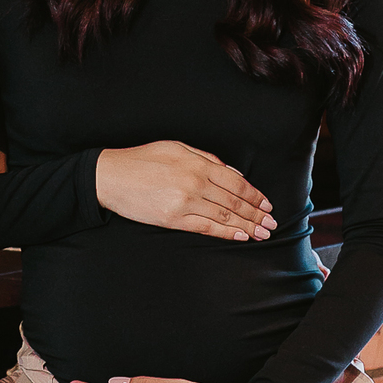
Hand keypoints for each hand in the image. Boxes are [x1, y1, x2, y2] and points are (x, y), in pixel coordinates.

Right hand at [96, 142, 275, 240]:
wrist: (111, 176)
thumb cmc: (142, 159)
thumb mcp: (177, 147)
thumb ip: (207, 158)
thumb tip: (234, 174)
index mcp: (197, 163)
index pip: (236, 182)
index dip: (255, 195)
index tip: (267, 204)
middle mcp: (195, 182)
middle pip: (234, 202)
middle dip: (256, 214)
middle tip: (272, 223)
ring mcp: (184, 202)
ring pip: (224, 217)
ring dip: (247, 225)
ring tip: (262, 233)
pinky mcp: (173, 219)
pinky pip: (206, 228)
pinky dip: (226, 233)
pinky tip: (240, 236)